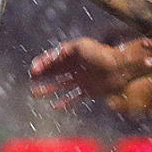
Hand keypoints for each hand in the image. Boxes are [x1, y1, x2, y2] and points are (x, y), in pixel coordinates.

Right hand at [30, 37, 144, 107]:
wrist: (121, 68)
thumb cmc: (102, 54)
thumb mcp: (82, 46)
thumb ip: (66, 50)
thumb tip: (52, 55)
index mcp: (73, 54)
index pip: (53, 58)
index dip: (42, 63)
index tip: (33, 70)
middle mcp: (76, 67)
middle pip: (55, 71)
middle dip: (42, 75)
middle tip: (31, 79)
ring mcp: (82, 79)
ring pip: (61, 85)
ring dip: (48, 89)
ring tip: (35, 93)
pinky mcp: (89, 90)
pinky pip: (74, 97)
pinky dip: (65, 102)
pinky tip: (55, 105)